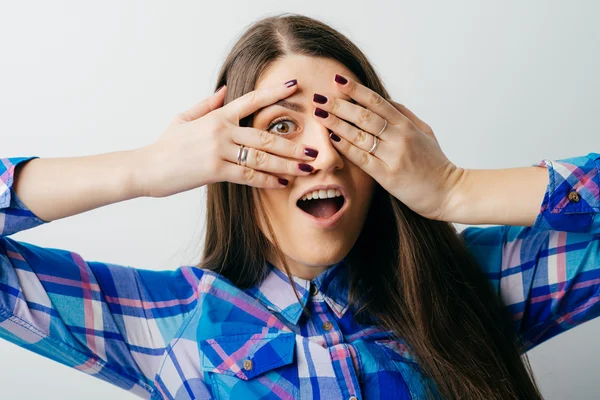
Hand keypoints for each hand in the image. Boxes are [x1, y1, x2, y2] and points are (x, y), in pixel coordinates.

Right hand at [134, 80, 319, 197]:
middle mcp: (221, 131)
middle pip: (265, 136)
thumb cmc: (166, 145)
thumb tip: (226, 89)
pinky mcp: (215, 171)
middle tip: (313, 150)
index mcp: (217, 116)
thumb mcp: (184, 118)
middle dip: (292, 145)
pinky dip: (268, 180)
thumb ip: (208, 104)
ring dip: (287, 165)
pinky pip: (248, 176)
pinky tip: (283, 183)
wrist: (147, 168)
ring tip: (306, 168)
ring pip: (261, 158)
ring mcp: (219, 151)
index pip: (251, 100)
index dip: (275, 92)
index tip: (295, 86)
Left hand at [312, 74, 463, 220]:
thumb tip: (384, 100)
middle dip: (339, 105)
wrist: (448, 191)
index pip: (377, 102)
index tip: (338, 81)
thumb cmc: (434, 163)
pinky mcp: (387, 175)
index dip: (356, 90)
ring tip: (319, 114)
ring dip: (336, 123)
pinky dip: (346, 147)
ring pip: (359, 134)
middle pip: (364, 115)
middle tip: (319, 97)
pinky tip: (332, 138)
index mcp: (407, 125)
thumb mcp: (424, 132)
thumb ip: (405, 115)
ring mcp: (393, 156)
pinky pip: (362, 158)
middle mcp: (399, 137)